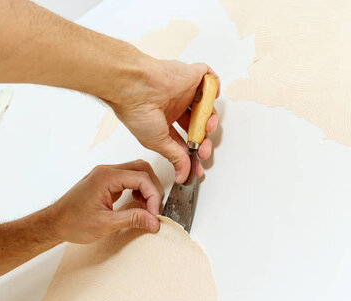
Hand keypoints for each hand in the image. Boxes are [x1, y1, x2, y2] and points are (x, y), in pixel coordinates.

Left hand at [45, 160, 163, 243]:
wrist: (54, 223)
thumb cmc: (72, 222)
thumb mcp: (106, 224)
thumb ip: (133, 219)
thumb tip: (154, 221)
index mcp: (106, 177)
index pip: (141, 177)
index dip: (153, 196)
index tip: (154, 214)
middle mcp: (106, 171)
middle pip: (142, 169)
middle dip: (153, 189)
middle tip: (154, 210)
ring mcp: (105, 175)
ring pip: (136, 171)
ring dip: (146, 187)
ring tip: (147, 207)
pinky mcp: (105, 181)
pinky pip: (128, 178)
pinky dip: (138, 188)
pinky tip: (137, 202)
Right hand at [110, 59, 219, 183]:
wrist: (135, 87)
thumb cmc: (137, 110)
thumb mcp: (158, 142)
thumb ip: (175, 157)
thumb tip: (183, 174)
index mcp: (163, 119)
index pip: (184, 137)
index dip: (193, 151)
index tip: (198, 165)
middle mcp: (174, 104)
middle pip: (198, 124)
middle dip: (204, 139)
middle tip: (204, 149)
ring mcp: (183, 90)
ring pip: (206, 105)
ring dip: (211, 119)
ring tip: (208, 127)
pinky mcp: (190, 75)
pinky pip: (210, 78)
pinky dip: (215, 87)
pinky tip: (211, 97)